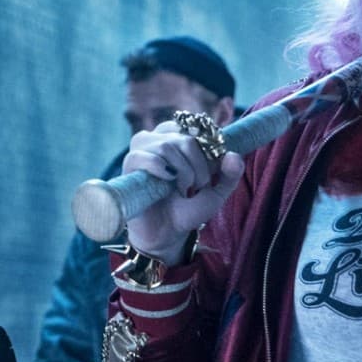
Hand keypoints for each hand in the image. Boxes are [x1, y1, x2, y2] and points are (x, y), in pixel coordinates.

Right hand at [122, 123, 243, 260]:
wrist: (168, 233)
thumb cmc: (188, 210)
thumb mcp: (216, 193)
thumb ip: (230, 174)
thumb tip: (233, 155)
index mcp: (176, 139)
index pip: (194, 128)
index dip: (206, 149)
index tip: (211, 170)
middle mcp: (157, 141)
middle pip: (184, 137)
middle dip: (198, 164)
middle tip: (198, 186)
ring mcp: (141, 152)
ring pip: (166, 145)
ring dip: (182, 170)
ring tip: (183, 189)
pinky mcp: (128, 167)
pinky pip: (141, 156)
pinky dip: (158, 168)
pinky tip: (166, 182)